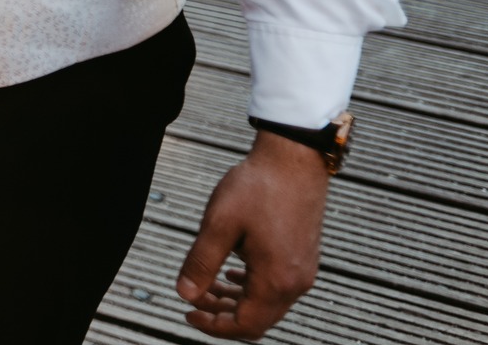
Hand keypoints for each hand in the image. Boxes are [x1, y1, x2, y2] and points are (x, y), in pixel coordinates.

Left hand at [175, 131, 332, 338]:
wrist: (294, 160)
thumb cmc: (258, 187)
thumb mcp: (219, 224)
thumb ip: (201, 262)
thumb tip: (184, 293)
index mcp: (276, 280)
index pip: (245, 325)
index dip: (213, 326)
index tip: (188, 313)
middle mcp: (296, 283)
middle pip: (257, 319)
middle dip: (222, 314)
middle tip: (194, 298)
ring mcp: (303, 272)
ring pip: (267, 304)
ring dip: (235, 300)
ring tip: (207, 283)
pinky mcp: (303, 258)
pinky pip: (276, 287)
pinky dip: (251, 287)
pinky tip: (231, 272)